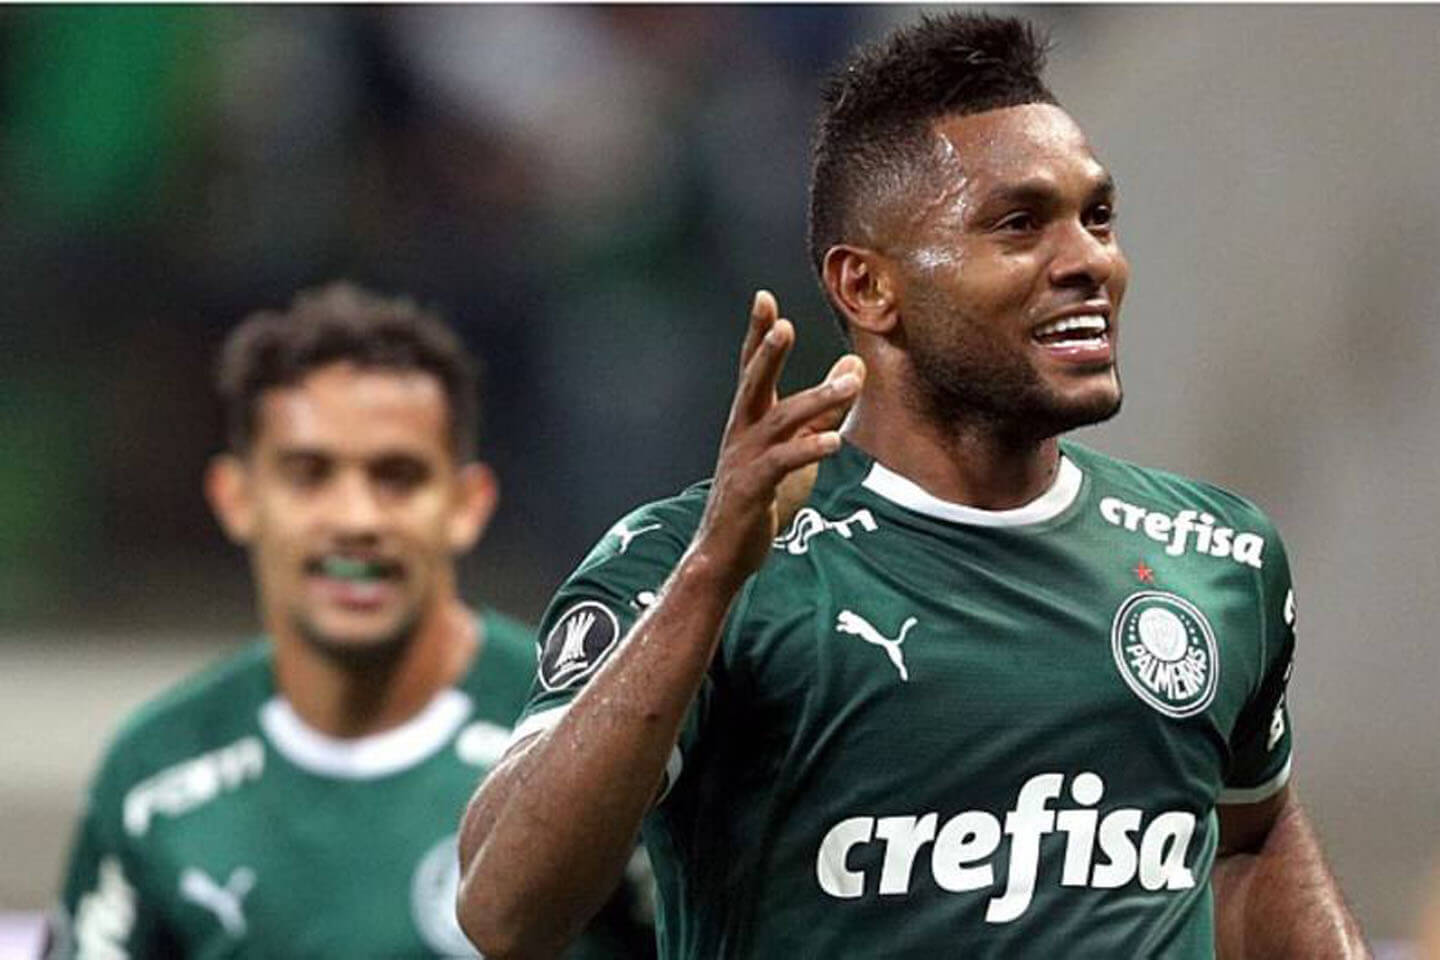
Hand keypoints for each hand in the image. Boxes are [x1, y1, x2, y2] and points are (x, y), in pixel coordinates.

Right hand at [692, 290, 863, 588]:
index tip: (763, 298)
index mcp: (749, 420)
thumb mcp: (800, 447)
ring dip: (816, 399)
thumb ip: (826, 409)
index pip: (752, 369)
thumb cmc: (762, 497)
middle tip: (781, 325)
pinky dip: (808, 450)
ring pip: (780, 422)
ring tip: (851, 383)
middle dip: (767, 354)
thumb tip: (854, 365)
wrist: (725, 552)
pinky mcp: (752, 490)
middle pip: (754, 384)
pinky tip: (833, 440)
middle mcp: (742, 433)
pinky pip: (782, 464)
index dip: (757, 334)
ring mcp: (744, 460)